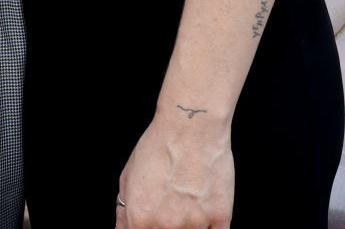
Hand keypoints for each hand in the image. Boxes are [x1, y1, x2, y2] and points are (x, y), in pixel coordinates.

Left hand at [115, 115, 233, 228]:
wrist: (191, 125)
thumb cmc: (159, 145)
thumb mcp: (128, 175)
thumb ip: (124, 211)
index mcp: (141, 218)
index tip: (151, 223)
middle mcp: (166, 225)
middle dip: (165, 226)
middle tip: (170, 209)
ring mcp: (195, 223)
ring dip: (189, 225)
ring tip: (186, 204)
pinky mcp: (220, 217)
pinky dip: (209, 227)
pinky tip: (203, 211)